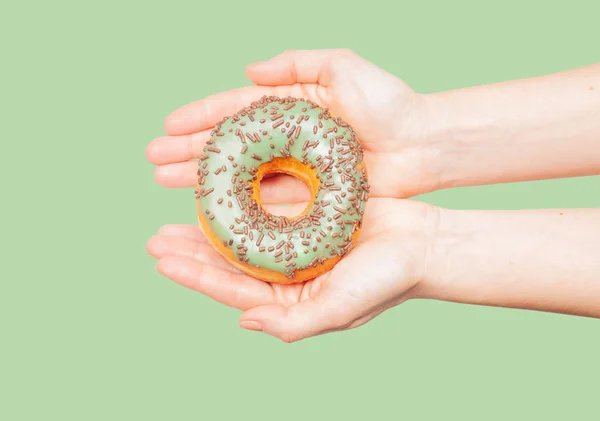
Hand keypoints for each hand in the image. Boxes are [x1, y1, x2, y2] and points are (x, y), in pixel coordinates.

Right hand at [146, 49, 439, 200]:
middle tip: (153, 160)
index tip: (168, 126)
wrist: (422, 144)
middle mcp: (287, 139)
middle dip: (189, 150)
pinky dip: (238, 204)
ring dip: (202, 179)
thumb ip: (299, 63)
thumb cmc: (388, 104)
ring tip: (167, 182)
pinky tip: (209, 207)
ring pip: (240, 175)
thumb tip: (250, 70)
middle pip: (229, 145)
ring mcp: (296, 169)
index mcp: (290, 107)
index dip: (200, 117)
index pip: (235, 110)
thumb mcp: (344, 68)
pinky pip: (266, 201)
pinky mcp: (309, 197)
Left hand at [146, 199, 438, 341]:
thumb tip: (245, 323)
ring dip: (212, 223)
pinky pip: (269, 207)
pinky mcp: (310, 217)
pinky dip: (245, 199)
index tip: (162, 259)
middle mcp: (289, 272)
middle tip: (155, 238)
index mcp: (291, 297)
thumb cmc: (387, 280)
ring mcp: (298, 243)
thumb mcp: (341, 308)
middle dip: (192, 251)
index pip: (233, 288)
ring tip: (177, 213)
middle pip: (231, 262)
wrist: (424, 244)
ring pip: (244, 233)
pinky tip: (222, 188)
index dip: (196, 275)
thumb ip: (294, 323)